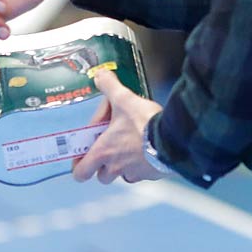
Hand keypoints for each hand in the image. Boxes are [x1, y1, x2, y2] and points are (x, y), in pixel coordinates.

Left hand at [73, 67, 164, 183]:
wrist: (171, 138)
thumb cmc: (144, 123)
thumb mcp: (123, 99)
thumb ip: (109, 86)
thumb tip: (100, 75)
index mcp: (103, 151)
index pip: (81, 172)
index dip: (79, 168)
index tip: (81, 160)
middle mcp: (116, 167)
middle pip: (102, 176)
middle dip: (103, 166)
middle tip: (109, 150)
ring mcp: (134, 173)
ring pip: (122, 176)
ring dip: (123, 167)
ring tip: (129, 149)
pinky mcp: (151, 174)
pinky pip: (142, 174)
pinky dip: (142, 166)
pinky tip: (147, 151)